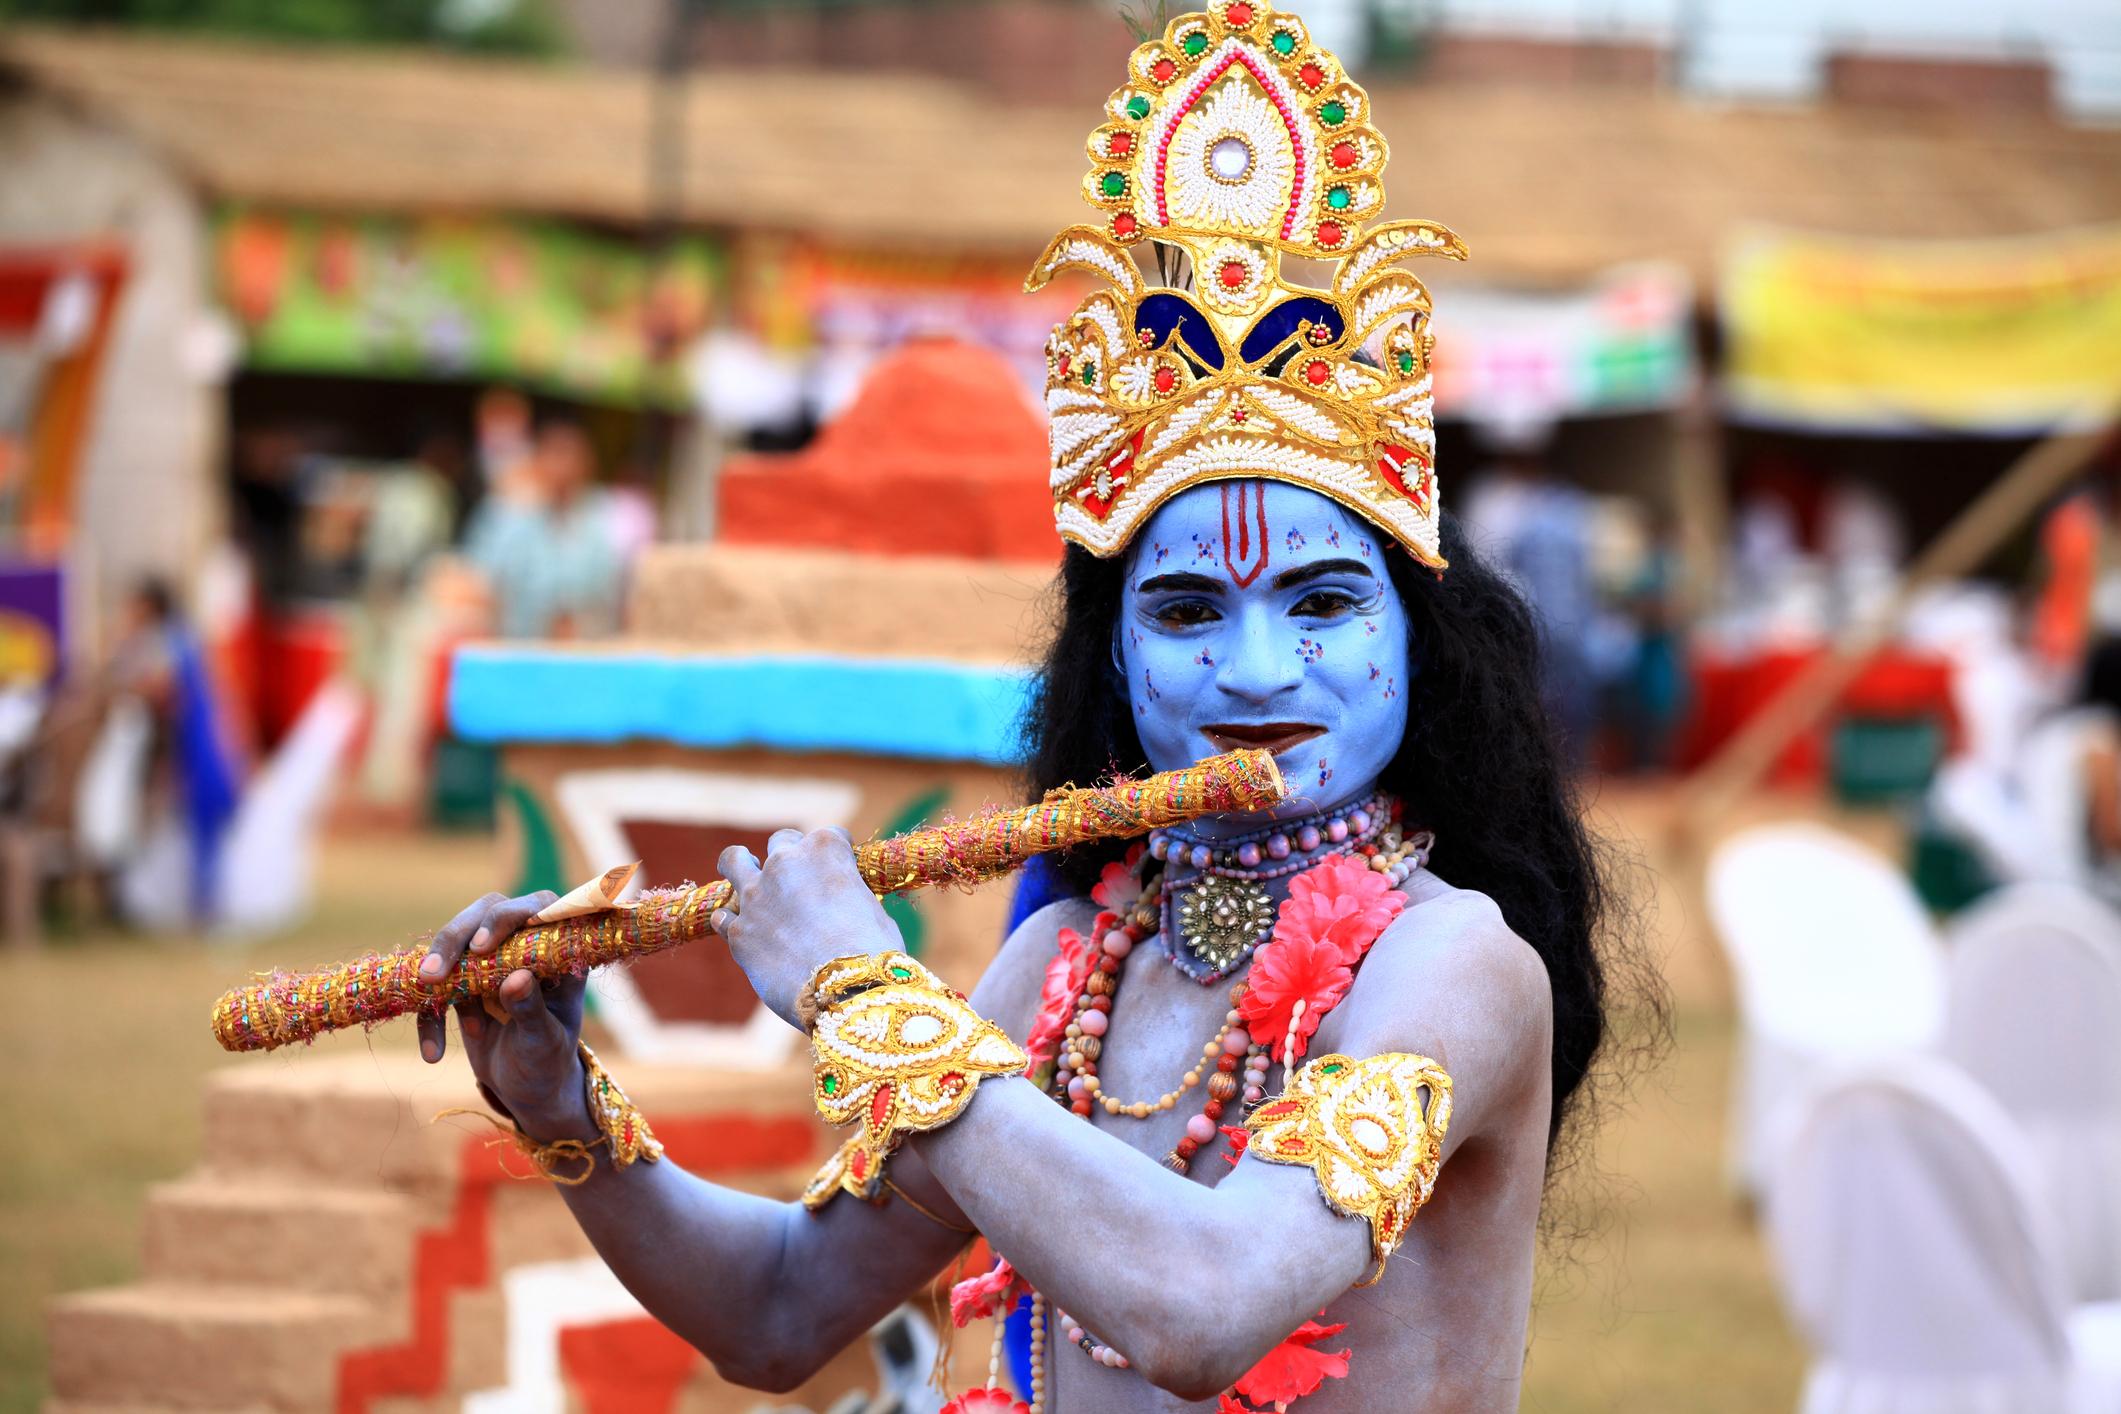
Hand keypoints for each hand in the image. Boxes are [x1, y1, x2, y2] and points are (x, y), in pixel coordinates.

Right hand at [415, 890, 594, 1141]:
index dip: (509, 917)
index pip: (539, 908)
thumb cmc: (548, 1060)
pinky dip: (431, 1017)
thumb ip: (532, 1009)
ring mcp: (492, 960)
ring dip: (439, 969)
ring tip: (427, 993)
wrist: (528, 1088)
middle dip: (456, 938)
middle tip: (434, 972)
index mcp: (559, 950)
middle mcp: (525, 945)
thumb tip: (517, 978)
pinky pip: (438, 986)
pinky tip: (433, 1054)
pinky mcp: (465, 981)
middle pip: (487, 913)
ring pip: (457, 942)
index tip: (482, 945)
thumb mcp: (544, 1040)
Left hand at [714, 829, 902, 1028]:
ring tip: (744, 869)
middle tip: (797, 875)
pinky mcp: (739, 932)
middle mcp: (784, 863)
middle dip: (790, 854)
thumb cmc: (872, 949)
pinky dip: (733, 919)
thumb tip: (843, 902)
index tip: (842, 865)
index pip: (830, 835)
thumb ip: (848, 893)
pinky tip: (742, 927)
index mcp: (824, 850)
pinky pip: (724, 916)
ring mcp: (756, 896)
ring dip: (740, 864)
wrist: (847, 989)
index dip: (838, 851)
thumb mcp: (871, 908)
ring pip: (733, 861)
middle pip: (781, 841)